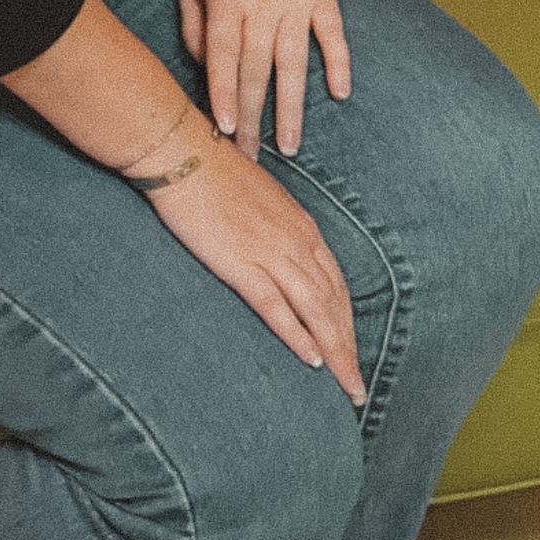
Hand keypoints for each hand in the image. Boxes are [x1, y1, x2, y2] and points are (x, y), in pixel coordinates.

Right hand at [146, 122, 364, 401]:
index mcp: (301, 226)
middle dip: (349, 347)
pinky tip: (311, 360)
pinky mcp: (241, 263)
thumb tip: (277, 246)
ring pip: (315, 311)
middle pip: (333, 303)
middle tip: (357, 388)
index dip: (347, 321)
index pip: (335, 283)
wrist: (183, 151)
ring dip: (335, 352)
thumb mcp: (259, 197)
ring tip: (346, 386)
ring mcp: (271, 252)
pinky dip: (297, 335)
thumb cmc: (214, 172)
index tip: (351, 350)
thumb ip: (275, 226)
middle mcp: (296, 241)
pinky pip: (277, 307)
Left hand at [178, 0, 351, 159]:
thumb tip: (207, 74)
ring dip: (292, 106)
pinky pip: (333, 34)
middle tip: (252, 156)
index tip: (225, 131)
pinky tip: (339, 94)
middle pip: (258, 68)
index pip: (224, 55)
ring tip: (290, 146)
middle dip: (254, 117)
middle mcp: (263, 1)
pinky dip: (339, 63)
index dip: (224, 93)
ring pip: (294, 61)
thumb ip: (193, 29)